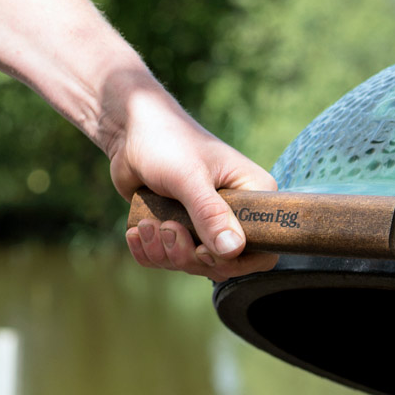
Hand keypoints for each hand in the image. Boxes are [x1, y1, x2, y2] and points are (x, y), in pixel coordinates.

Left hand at [105, 77, 277, 281]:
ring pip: (193, 265)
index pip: (264, 249)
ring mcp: (207, 225)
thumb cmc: (166, 141)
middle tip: (165, 228)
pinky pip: (168, 260)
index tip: (203, 250)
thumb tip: (232, 251)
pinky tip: (137, 231)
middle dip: (188, 256)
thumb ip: (210, 214)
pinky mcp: (180, 229)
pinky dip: (149, 252)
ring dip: (163, 252)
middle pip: (225, 264)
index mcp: (254, 198)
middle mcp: (236, 215)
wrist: (130, 129)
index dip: (234, 260)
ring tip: (146, 224)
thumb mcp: (189, 177)